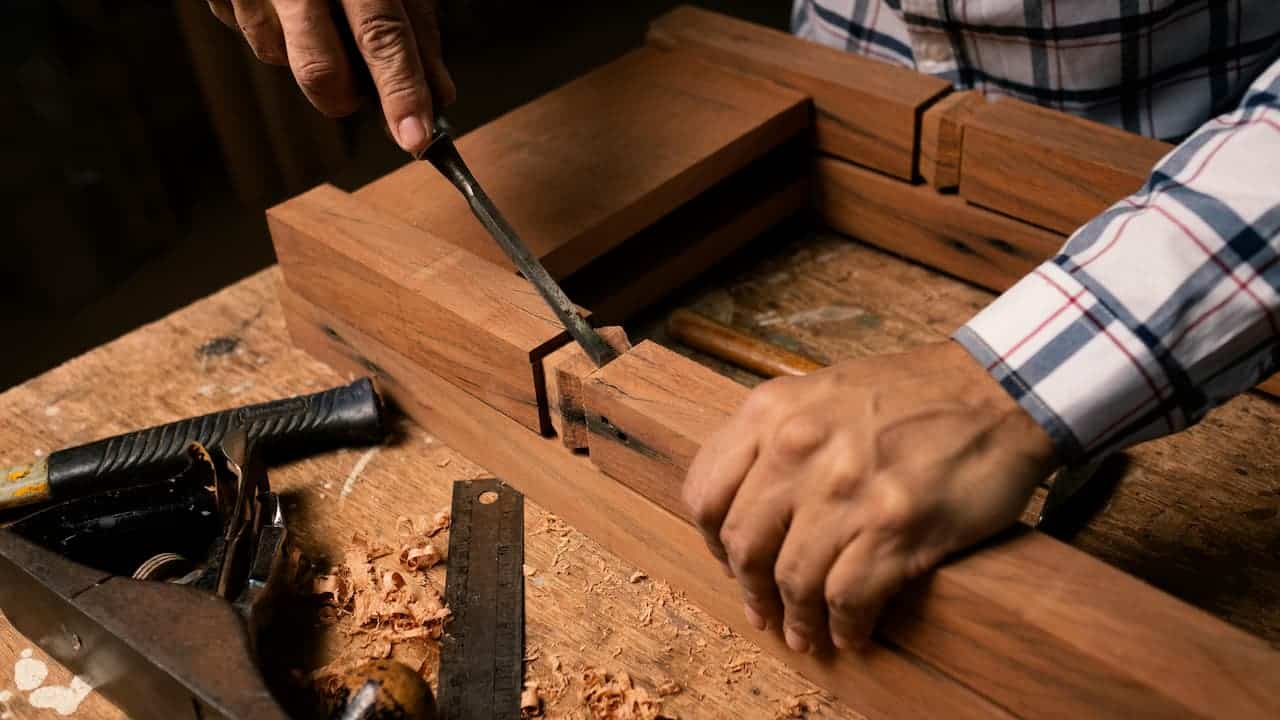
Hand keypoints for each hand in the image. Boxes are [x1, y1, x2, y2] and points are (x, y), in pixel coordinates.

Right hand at [205, 0, 455, 153]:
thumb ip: (415, 29)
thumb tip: (439, 95)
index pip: (382, 40)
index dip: (401, 95)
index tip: (416, 140)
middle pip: (321, 72)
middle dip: (347, 97)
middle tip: (360, 88)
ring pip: (281, 59)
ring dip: (308, 56)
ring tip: (318, 12)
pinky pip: (254, 36)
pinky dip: (278, 31)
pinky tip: (286, 0)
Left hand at [684, 341, 1057, 651]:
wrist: (1000, 389)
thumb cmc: (914, 393)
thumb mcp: (822, 393)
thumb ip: (777, 436)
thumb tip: (747, 502)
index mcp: (772, 412)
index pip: (705, 494)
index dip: (712, 542)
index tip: (728, 561)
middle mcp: (798, 447)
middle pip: (743, 544)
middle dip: (750, 589)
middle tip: (762, 610)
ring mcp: (845, 488)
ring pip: (792, 579)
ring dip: (796, 620)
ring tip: (804, 636)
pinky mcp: (894, 524)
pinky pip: (846, 597)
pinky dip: (844, 626)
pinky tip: (850, 634)